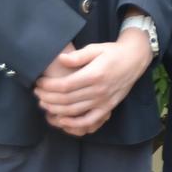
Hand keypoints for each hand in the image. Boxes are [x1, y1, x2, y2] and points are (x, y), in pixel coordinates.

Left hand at [34, 28, 153, 136]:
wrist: (134, 59)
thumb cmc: (112, 52)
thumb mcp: (95, 48)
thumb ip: (77, 56)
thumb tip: (60, 59)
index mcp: (94, 74)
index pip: (65, 85)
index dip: (48, 86)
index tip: (39, 83)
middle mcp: (98, 90)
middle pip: (66, 99)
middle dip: (47, 97)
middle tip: (37, 93)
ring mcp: (103, 101)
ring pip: (73, 111)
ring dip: (55, 109)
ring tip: (43, 103)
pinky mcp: (107, 108)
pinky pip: (89, 120)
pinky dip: (73, 123)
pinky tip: (61, 119)